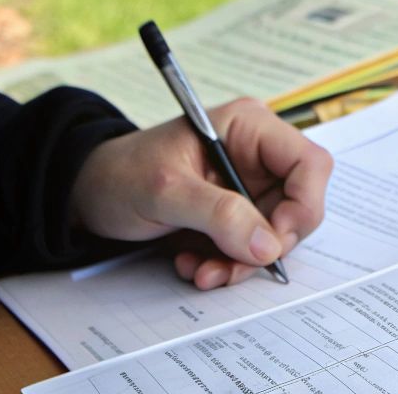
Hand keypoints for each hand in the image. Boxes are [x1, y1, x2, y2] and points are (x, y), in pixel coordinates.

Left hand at [69, 97, 332, 289]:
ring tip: (202, 270)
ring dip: (242, 262)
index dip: (304, 204)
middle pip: (299, 205)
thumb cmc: (120, 173)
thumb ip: (219, 215)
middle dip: (266, 244)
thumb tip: (268, 245)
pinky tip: (194, 263)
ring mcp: (247, 185)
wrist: (88, 193)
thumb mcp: (166, 191)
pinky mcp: (234, 213)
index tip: (274, 240)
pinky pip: (251, 247)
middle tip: (232, 265)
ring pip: (275, 234)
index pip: (309, 163)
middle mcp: (256, 154)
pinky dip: (228, 264)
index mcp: (248, 127)